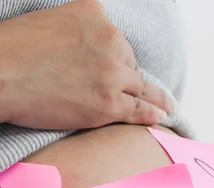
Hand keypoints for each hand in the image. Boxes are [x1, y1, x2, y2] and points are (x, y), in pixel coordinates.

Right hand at [0, 0, 173, 128]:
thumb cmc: (15, 49)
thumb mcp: (52, 20)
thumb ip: (79, 29)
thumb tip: (93, 45)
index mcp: (95, 14)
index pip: (116, 38)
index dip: (114, 56)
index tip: (116, 65)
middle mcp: (110, 40)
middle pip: (129, 62)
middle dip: (124, 76)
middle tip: (118, 88)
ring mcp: (112, 74)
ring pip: (139, 87)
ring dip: (149, 97)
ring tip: (166, 106)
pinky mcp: (110, 104)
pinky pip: (139, 109)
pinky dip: (151, 113)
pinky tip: (161, 115)